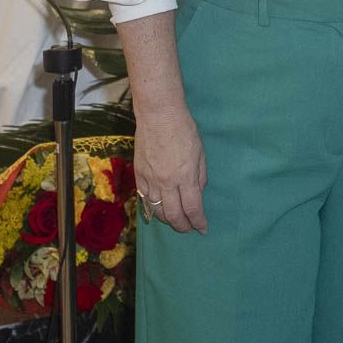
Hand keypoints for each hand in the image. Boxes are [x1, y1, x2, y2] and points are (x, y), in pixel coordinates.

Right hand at [134, 99, 207, 233]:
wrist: (158, 114)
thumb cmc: (184, 129)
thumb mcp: (200, 152)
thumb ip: (200, 176)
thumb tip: (198, 194)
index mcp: (186, 176)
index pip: (192, 208)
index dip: (198, 222)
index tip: (203, 228)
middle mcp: (167, 182)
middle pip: (174, 215)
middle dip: (183, 226)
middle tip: (188, 229)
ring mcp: (151, 179)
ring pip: (157, 211)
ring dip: (167, 220)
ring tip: (175, 221)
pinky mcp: (139, 174)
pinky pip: (145, 198)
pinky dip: (152, 208)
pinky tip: (158, 210)